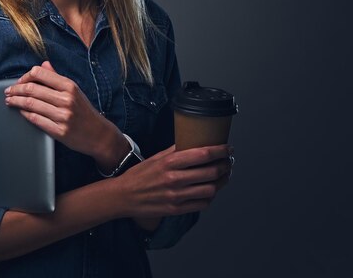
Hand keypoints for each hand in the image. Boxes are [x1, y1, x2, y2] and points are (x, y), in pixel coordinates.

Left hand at [5, 61, 124, 160]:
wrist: (98, 134)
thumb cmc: (84, 111)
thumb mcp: (74, 91)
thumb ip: (57, 77)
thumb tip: (44, 65)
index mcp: (69, 86)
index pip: (40, 73)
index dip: (25, 76)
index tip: (19, 81)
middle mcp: (66, 99)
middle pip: (32, 89)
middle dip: (15, 89)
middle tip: (8, 92)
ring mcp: (63, 116)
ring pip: (31, 104)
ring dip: (16, 101)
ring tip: (9, 101)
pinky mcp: (59, 131)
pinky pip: (35, 119)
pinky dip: (24, 114)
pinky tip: (20, 111)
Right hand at [118, 144, 232, 218]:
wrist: (123, 196)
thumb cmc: (139, 175)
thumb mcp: (156, 157)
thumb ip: (175, 150)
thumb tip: (193, 142)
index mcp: (169, 162)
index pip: (203, 154)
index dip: (220, 151)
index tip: (227, 148)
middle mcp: (174, 179)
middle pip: (211, 172)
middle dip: (225, 166)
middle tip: (229, 162)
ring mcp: (176, 196)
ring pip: (210, 189)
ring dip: (222, 182)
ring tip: (223, 176)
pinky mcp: (176, 209)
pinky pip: (202, 204)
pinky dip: (210, 197)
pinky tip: (210, 190)